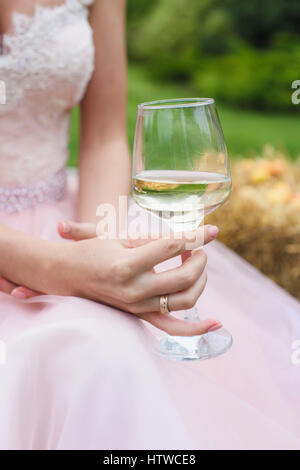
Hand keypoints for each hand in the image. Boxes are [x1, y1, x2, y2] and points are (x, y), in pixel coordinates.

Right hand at [46, 222, 221, 335]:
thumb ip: (157, 238)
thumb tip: (193, 236)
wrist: (70, 274)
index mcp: (127, 264)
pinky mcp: (141, 315)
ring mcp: (138, 306)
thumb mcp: (122, 237)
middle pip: (184, 276)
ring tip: (195, 265)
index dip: (196, 237)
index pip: (172, 247)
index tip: (212, 231)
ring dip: (200, 281)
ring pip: (185, 300)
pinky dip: (196, 329)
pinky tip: (216, 324)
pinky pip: (173, 328)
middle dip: (199, 259)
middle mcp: (134, 289)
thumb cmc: (95, 250)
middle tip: (197, 249)